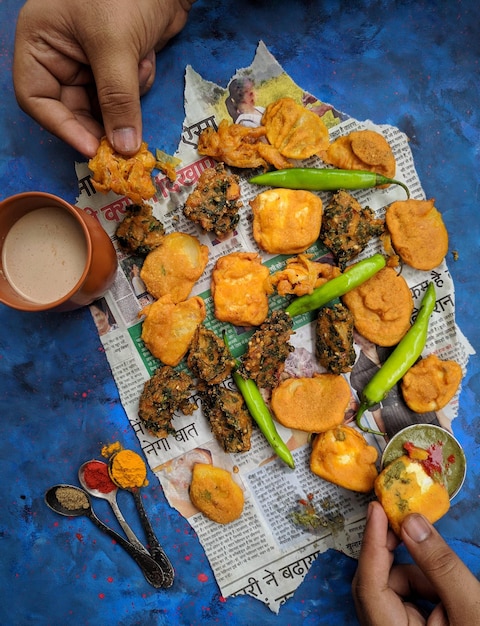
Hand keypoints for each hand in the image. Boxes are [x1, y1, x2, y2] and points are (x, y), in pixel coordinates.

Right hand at [13, 0, 194, 156]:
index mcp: (40, 43)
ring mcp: (90, 62)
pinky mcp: (118, 65)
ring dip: (126, 98)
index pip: (37, 99)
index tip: (91, 148)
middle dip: (101, 121)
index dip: (62, 127)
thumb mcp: (115, 45)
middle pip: (73, 110)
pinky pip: (125, 96)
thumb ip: (117, 99)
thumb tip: (122, 147)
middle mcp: (60, 55)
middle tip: (123, 142)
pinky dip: (139, 85)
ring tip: (139, 66)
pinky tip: (146, 57)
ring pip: (103, 106)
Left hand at [352, 501, 479, 624]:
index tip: (376, 509)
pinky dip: (428, 590)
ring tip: (456, 598)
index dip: (372, 543)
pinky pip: (408, 600)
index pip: (369, 586)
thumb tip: (411, 523)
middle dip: (400, 558)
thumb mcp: (471, 609)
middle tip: (412, 526)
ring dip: (423, 580)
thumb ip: (440, 566)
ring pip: (396, 590)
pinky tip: (451, 604)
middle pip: (378, 585)